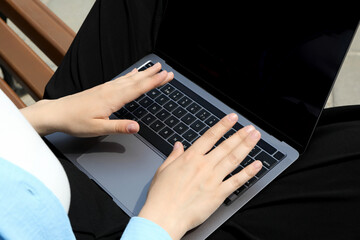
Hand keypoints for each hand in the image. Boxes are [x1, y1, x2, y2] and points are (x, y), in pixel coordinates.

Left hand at [21, 63, 172, 135]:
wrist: (57, 113)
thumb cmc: (75, 121)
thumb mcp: (97, 128)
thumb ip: (118, 127)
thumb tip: (137, 127)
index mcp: (113, 99)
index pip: (138, 89)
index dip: (153, 82)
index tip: (165, 76)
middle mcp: (111, 90)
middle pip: (136, 80)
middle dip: (153, 75)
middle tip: (166, 71)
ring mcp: (106, 88)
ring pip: (129, 78)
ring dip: (144, 73)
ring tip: (154, 68)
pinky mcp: (102, 89)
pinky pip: (121, 79)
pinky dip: (131, 75)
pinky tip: (134, 72)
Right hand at [138, 113, 261, 239]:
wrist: (164, 216)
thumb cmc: (161, 195)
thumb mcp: (163, 170)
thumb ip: (174, 156)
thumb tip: (178, 146)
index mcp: (190, 158)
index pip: (210, 137)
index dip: (223, 126)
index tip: (232, 118)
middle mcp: (204, 166)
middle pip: (226, 146)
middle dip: (240, 135)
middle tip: (251, 128)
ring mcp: (213, 179)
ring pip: (233, 159)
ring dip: (246, 147)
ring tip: (255, 137)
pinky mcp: (218, 194)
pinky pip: (237, 181)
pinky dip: (248, 172)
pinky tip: (257, 164)